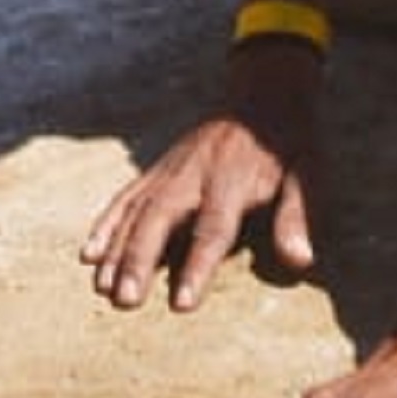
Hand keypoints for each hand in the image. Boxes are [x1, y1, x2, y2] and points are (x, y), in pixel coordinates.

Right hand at [82, 102, 319, 316]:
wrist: (264, 93)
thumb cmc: (289, 145)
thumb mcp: (308, 174)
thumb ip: (298, 216)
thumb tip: (300, 260)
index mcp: (233, 180)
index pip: (213, 229)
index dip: (196, 266)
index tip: (180, 304)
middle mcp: (194, 174)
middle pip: (161, 219)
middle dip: (140, 259)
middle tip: (124, 301)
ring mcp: (171, 170)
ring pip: (137, 210)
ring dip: (118, 249)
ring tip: (102, 288)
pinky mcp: (159, 170)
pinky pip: (127, 196)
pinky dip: (106, 223)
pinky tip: (88, 253)